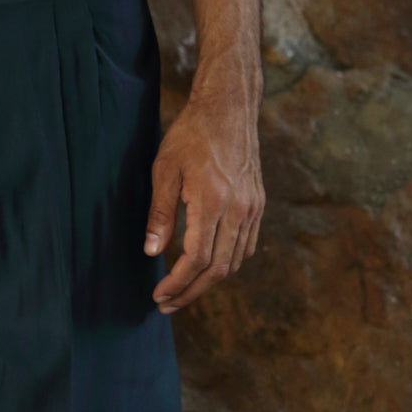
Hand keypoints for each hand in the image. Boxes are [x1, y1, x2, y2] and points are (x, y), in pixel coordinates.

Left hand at [143, 87, 264, 313]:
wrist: (229, 107)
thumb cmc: (191, 135)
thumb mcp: (164, 170)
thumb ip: (160, 215)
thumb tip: (152, 253)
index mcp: (212, 201)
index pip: (196, 259)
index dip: (177, 283)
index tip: (159, 295)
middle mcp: (238, 209)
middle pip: (217, 269)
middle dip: (190, 292)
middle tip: (166, 304)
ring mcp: (252, 208)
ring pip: (233, 262)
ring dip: (207, 282)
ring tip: (183, 291)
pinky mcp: (258, 204)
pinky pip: (246, 247)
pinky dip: (227, 264)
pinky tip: (207, 268)